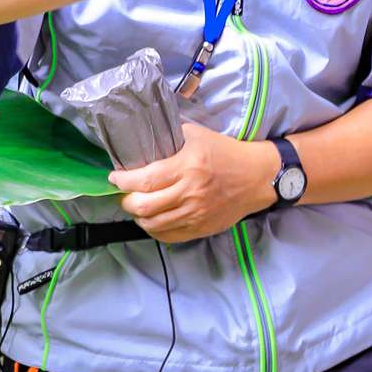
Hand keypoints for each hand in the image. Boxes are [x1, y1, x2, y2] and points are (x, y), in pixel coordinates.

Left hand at [109, 123, 277, 242]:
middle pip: (145, 206)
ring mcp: (196, 214)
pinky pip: (169, 236)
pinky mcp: (201, 228)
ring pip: (153, 225)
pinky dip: (154, 229)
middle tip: (123, 194)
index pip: (145, 180)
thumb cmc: (225, 152)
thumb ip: (170, 137)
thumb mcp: (196, 135)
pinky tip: (152, 219)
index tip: (115, 178)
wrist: (256, 177)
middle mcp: (190, 193)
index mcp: (187, 168)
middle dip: (126, 201)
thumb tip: (142, 140)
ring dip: (138, 216)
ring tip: (136, 206)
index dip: (123, 181)